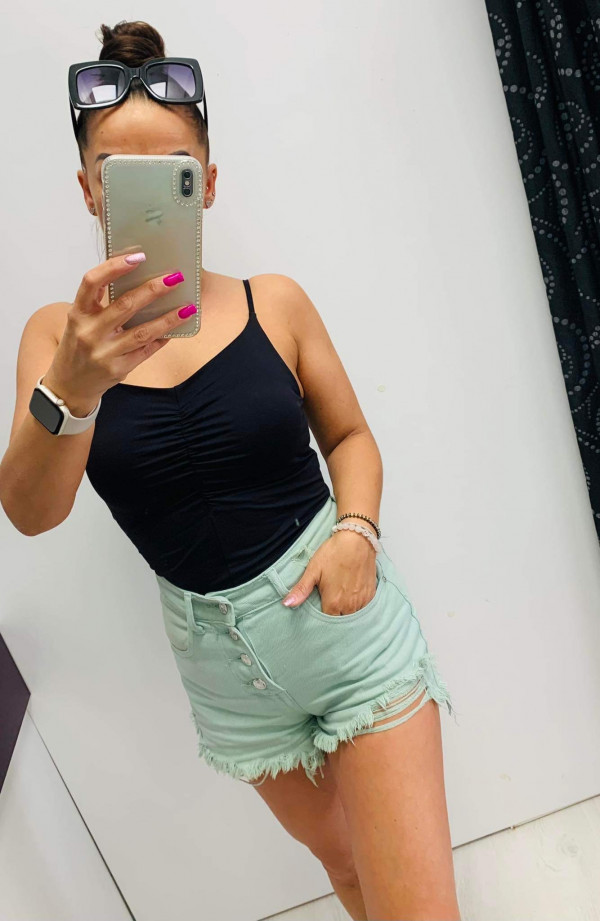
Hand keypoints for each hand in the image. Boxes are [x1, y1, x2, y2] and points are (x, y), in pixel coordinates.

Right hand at [42, 254, 195, 413]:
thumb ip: (102, 303)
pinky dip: (162, 338)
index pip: (91, 282)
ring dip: (168, 318)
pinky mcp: (118, 369)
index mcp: (78, 313)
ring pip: (142, 332)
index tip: (138, 256)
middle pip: (125, 305)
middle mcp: (89, 332)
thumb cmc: (79, 345)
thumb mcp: (81, 320)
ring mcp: (104, 353)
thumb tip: (141, 279)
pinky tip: (177, 328)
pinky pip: (146, 350)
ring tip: (188, 307)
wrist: (69, 384)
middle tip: (175, 277)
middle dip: (153, 289)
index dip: (114, 267)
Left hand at [282, 530, 376, 615]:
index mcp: (333, 603)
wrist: (357, 539)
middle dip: (334, 616)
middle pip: (340, 620)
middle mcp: (349, 606)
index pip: (326, 623)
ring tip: (340, 600)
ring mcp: (362, 601)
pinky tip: (352, 595)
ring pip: (352, 616)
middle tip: (329, 603)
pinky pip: (363, 608)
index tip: (319, 611)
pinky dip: (357, 606)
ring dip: (346, 612)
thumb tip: (286, 604)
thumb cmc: (334, 553)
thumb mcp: (313, 570)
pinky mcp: (371, 595)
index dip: (321, 620)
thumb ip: (301, 590)